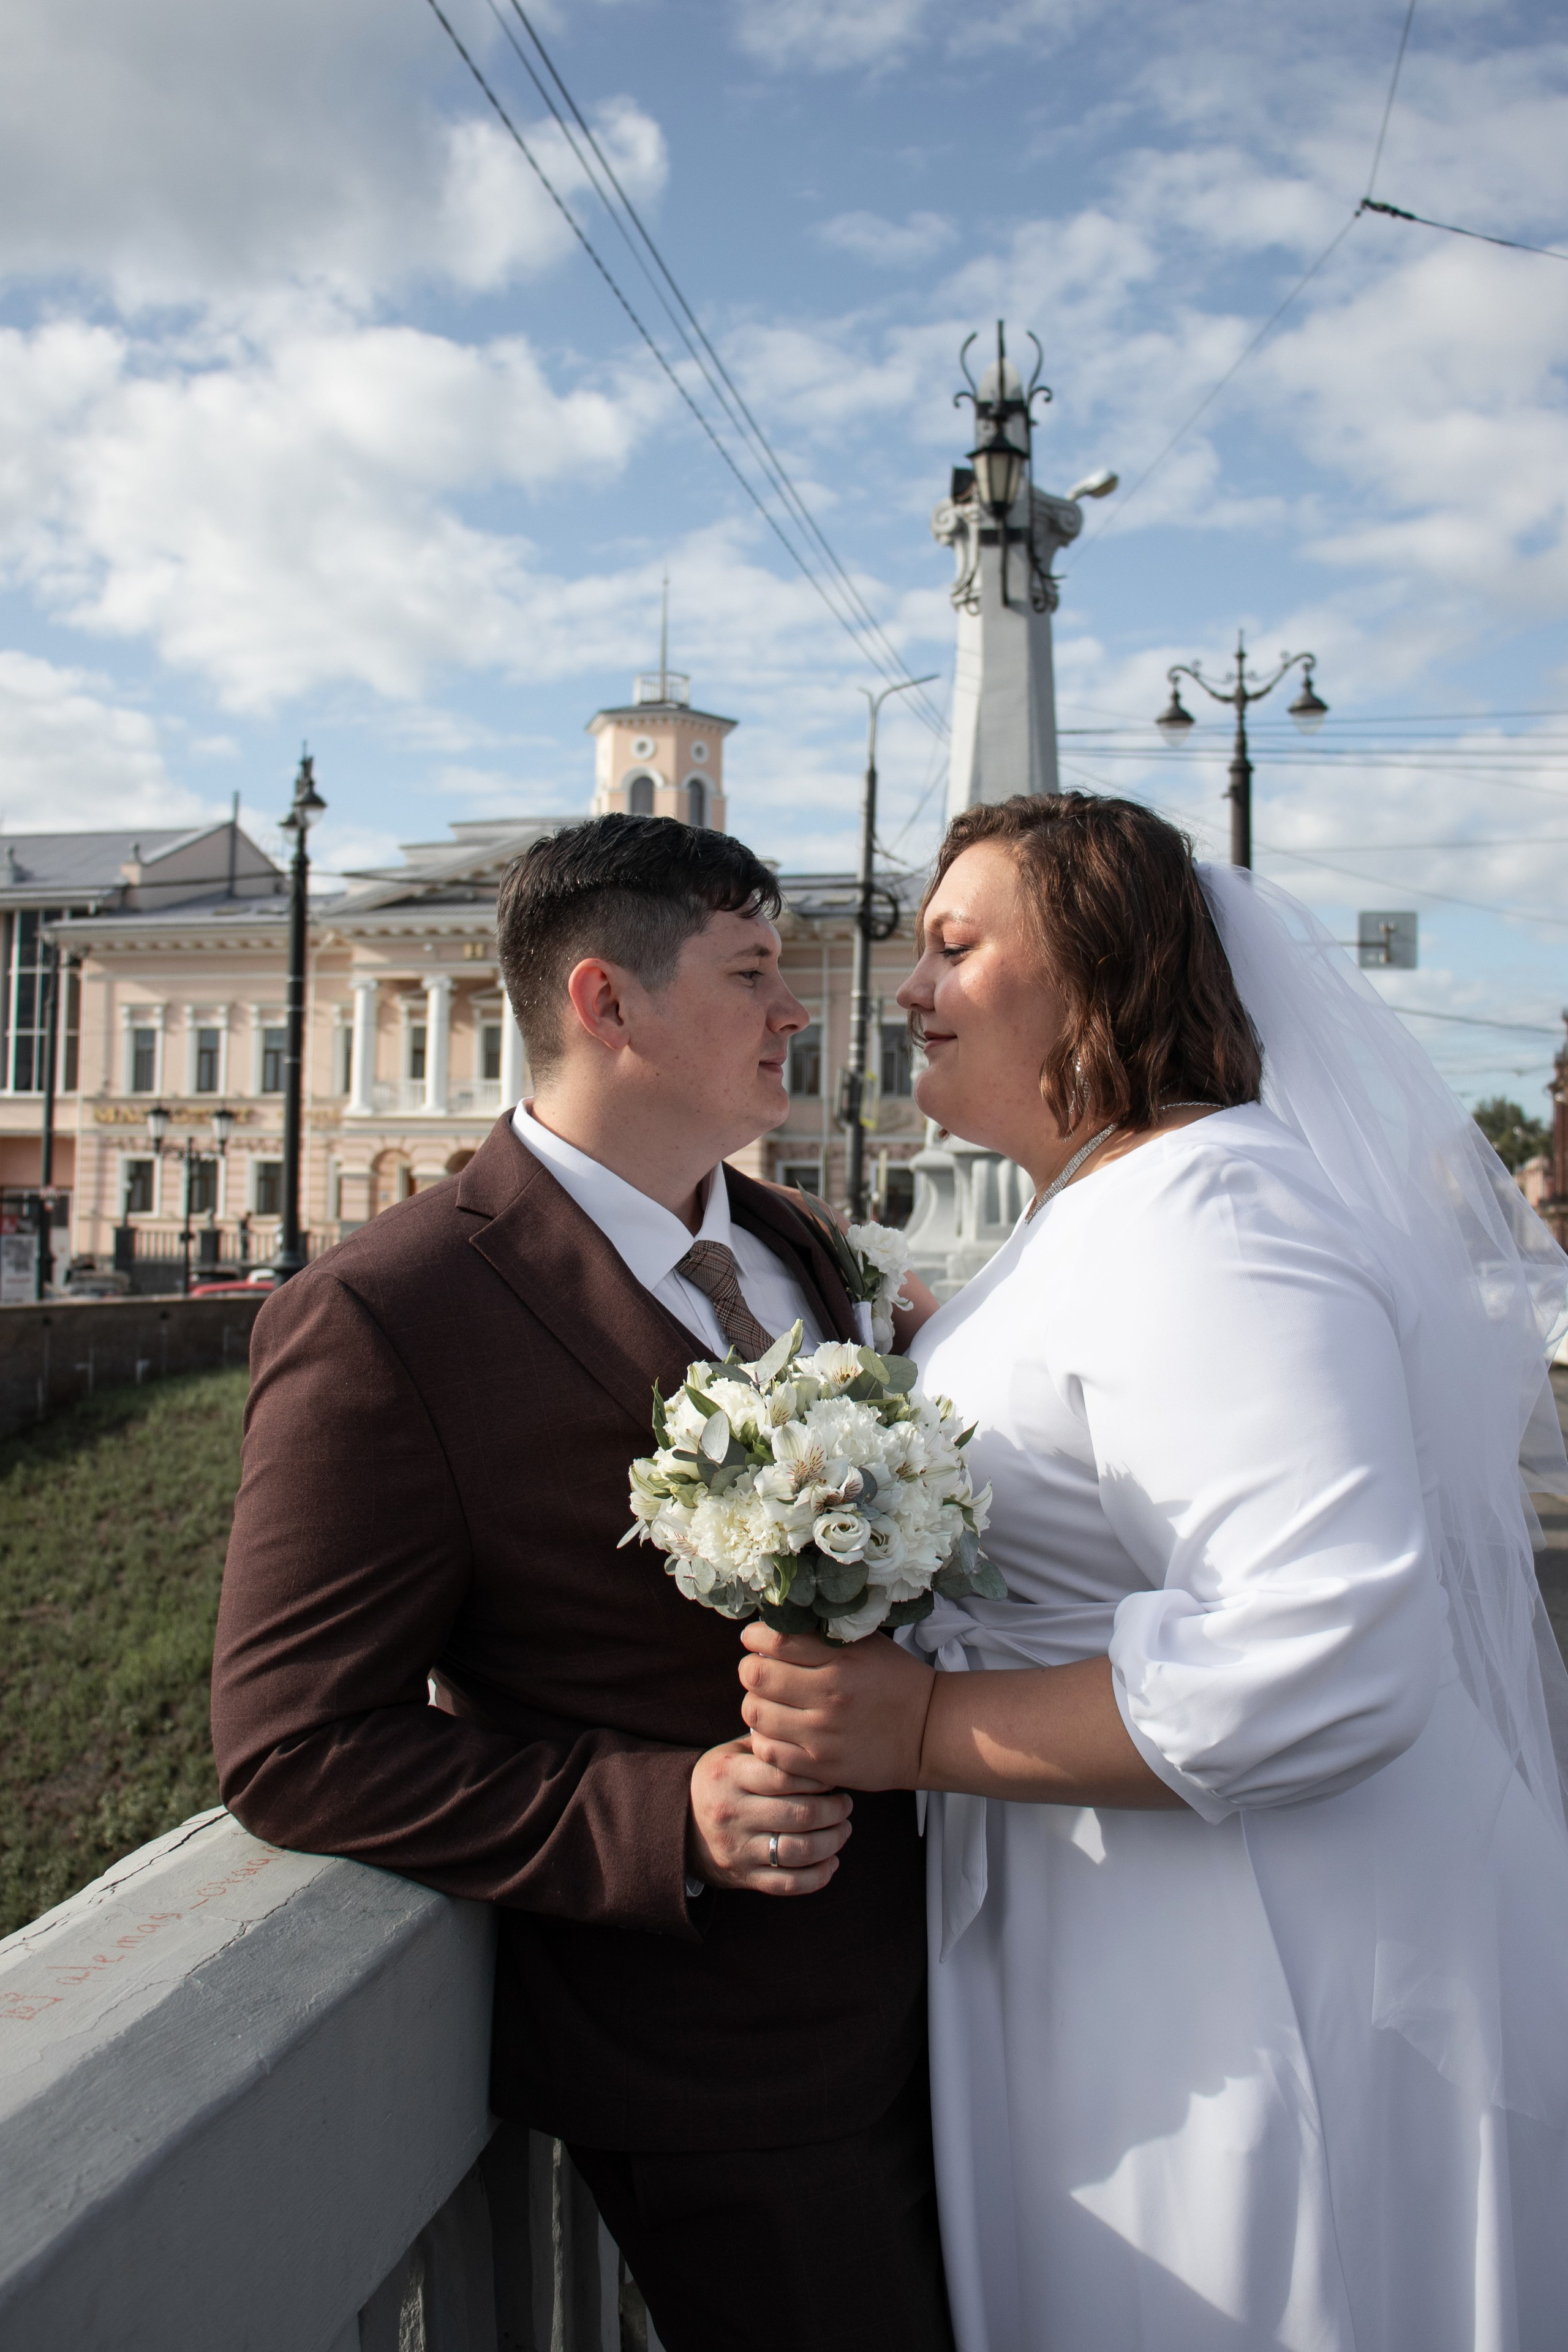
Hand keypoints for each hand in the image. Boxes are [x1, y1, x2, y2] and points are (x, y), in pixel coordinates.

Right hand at [687, 1736, 851, 1895]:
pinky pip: (788, 1884)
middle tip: (846, 1804)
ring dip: (832, 1841)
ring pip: (798, 1851)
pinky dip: (818, 1876)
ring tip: (844, 1829)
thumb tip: (813, 1734)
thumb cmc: (720, 1781)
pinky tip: (831, 1861)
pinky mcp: (744, 1877)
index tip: (834, 1775)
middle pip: (799, 1814)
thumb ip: (767, 1744)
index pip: (784, 1775)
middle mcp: (733, 1813)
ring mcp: (738, 1848)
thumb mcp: (731, 1753)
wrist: (678, 1826)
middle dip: (834, 1810)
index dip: (818, 1776)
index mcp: (729, 1775)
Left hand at [738, 1624, 934, 1790]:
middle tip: (759, 1670)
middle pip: (757, 1676)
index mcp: (842, 1658)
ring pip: (755, 1714)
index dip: (754, 1637)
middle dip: (750, 1669)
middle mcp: (830, 1695)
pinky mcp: (821, 1765)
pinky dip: (764, 1737)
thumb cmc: (895, 1681)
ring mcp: (823, 1734)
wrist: (929, 1732)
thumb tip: (773, 1624)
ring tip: (767, 1701)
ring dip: (755, 1703)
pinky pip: (768, 1750)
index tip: (754, 1639)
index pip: (776, 1639)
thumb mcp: (866, 1644)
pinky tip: (777, 1730)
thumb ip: (822, 1634)